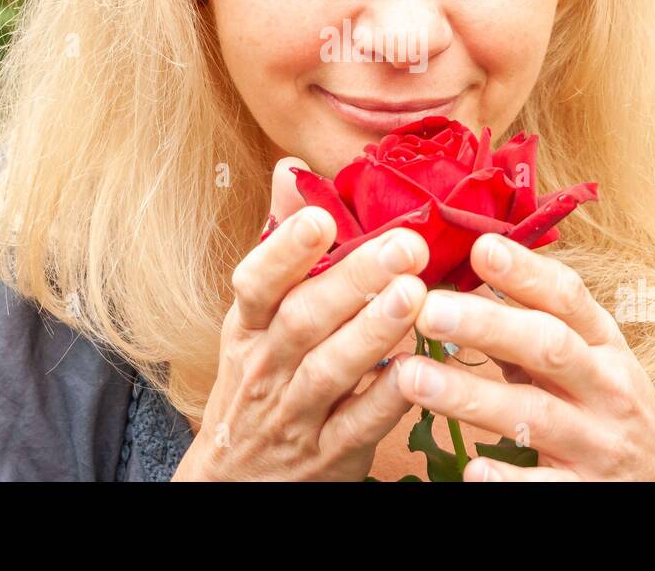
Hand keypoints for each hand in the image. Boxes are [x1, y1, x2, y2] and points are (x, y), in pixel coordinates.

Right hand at [172, 157, 429, 480]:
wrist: (237, 485)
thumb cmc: (261, 382)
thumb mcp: (256, 318)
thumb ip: (281, 243)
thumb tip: (291, 169)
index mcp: (249, 327)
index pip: (256, 284)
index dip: (286, 250)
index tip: (323, 217)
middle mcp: (266, 367)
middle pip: (303, 320)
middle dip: (353, 280)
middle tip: (406, 242)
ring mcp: (295, 414)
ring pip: (331, 371)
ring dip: (373, 333)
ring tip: (415, 294)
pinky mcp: (329, 456)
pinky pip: (359, 426)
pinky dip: (387, 400)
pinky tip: (418, 370)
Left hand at [394, 232, 654, 480]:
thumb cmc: (614, 410)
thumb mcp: (592, 360)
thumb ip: (536, 325)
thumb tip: (469, 279)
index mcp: (604, 346)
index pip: (568, 298)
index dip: (526, 271)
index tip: (480, 247)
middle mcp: (605, 388)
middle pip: (548, 347)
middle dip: (488, 325)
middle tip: (428, 310)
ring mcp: (597, 442)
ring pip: (536, 415)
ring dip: (471, 396)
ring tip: (413, 378)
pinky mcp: (585, 492)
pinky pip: (545, 486)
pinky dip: (508, 477)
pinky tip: (471, 467)